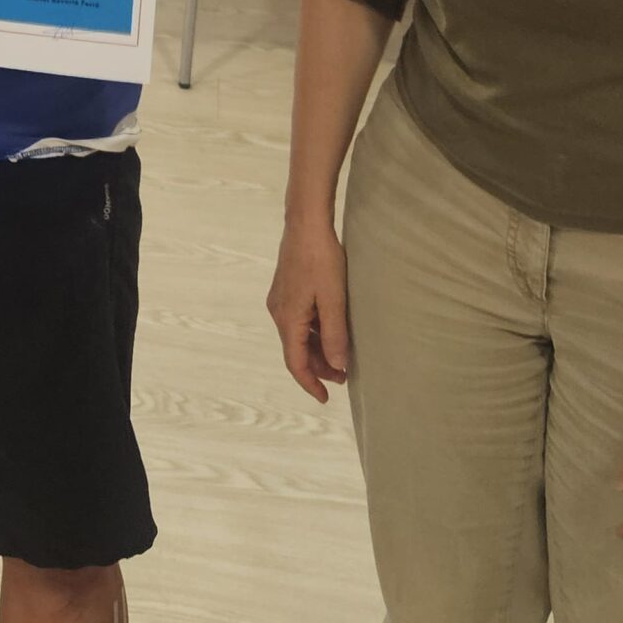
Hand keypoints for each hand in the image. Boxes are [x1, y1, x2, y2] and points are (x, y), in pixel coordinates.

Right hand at [266, 218, 351, 402]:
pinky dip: (314, 332)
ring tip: (341, 355)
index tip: (325, 398)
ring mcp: (280, 300)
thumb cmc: (321, 260)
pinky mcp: (286, 289)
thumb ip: (335, 334)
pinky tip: (331, 329)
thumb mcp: (333, 300)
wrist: (305, 224)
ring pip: (298, 335)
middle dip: (318, 367)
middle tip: (344, 375)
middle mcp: (278, 312)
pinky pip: (299, 321)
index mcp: (288, 319)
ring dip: (317, 349)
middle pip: (296, 350)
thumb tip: (337, 366)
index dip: (310, 383)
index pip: (295, 362)